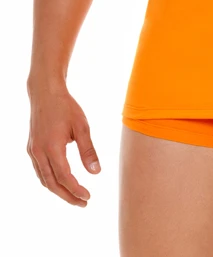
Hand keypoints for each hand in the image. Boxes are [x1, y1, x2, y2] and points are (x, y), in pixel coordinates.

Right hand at [26, 84, 100, 206]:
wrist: (45, 93)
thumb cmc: (66, 107)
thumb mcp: (82, 126)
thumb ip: (88, 150)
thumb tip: (96, 172)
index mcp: (52, 147)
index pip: (64, 177)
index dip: (76, 190)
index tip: (88, 197)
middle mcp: (39, 152)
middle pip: (52, 184)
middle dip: (67, 196)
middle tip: (83, 203)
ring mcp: (33, 151)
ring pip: (44, 179)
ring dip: (59, 191)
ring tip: (74, 196)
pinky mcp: (32, 148)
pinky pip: (40, 171)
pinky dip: (51, 180)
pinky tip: (61, 182)